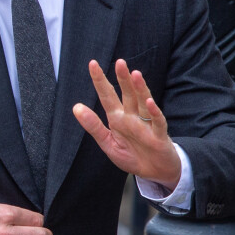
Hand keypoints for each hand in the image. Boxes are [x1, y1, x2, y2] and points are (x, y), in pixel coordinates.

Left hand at [73, 59, 180, 189]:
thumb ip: (93, 126)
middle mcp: (132, 117)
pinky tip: (149, 101)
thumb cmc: (132, 156)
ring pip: (142, 103)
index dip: (100, 80)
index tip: (92, 64)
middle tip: (119, 62)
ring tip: (135, 74)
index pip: (107, 96)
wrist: (155, 172)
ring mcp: (146, 124)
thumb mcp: (107, 143)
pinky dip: (154, 112)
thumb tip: (76, 107)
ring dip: (139, 89)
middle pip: (127, 94)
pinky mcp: (159, 136)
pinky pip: (157, 122)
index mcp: (118, 118)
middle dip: (123, 78)